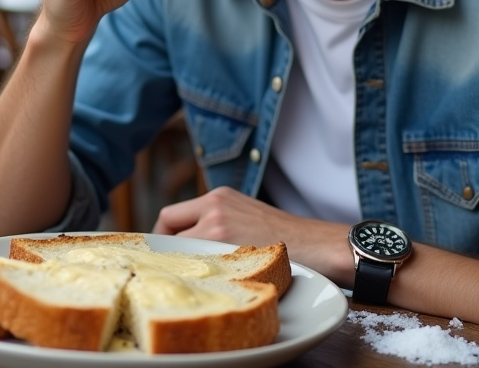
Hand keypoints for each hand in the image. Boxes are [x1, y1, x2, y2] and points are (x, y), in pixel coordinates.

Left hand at [153, 186, 353, 283]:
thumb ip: (218, 219)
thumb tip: (189, 240)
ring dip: (179, 261)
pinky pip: (193, 261)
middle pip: (167, 226)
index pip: (172, 214)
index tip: (165, 250)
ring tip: (186, 275)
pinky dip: (192, 272)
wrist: (315, 244)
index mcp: (218, 197)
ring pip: (177, 247)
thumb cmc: (284, 237)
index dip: (164, 234)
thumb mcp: (246, 213)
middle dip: (164, 247)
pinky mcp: (224, 247)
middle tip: (169, 265)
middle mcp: (214, 207)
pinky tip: (200, 281)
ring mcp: (216, 227)